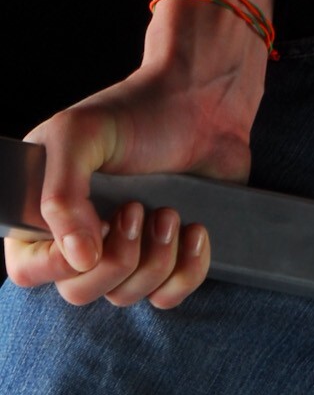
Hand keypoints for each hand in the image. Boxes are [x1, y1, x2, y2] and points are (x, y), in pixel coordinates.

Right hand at [4, 64, 255, 310]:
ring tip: (171, 211)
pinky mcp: (167, 255)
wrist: (203, 99)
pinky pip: (167, 296)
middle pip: (79, 292)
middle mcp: (80, 236)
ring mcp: (124, 248)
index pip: (28, 270)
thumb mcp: (80, 136)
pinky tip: (196, 230)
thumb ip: (61, 196)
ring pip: (125, 296)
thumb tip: (79, 260)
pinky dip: (186, 270)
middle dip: (117, 258)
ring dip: (156, 257)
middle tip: (140, 210)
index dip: (61, 262)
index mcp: (45, 210)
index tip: (101, 224)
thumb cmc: (136, 110)